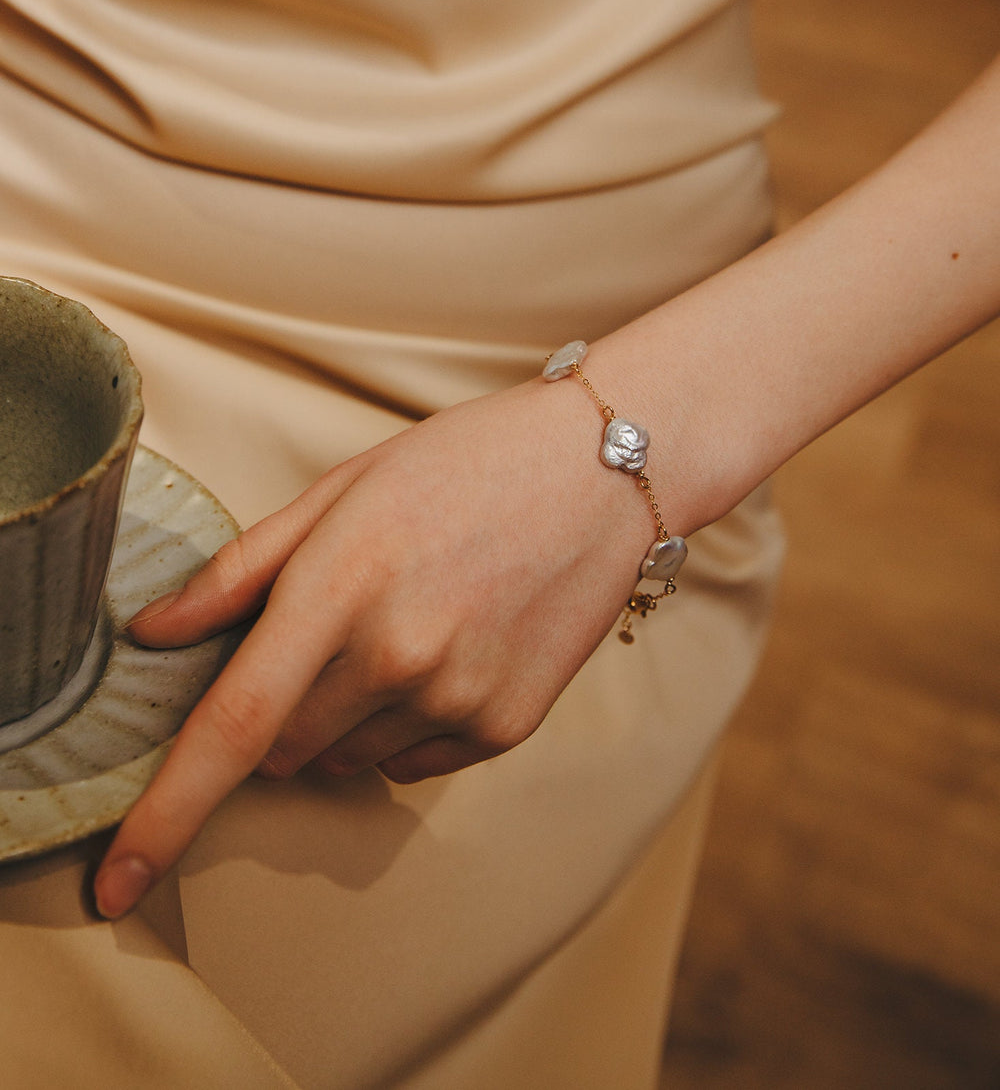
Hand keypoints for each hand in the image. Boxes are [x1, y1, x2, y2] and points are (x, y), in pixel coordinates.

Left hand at [93, 374, 657, 917]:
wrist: (601, 469)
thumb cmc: (462, 462)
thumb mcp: (344, 489)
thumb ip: (242, 567)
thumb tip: (154, 632)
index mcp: (342, 587)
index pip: (234, 724)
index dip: (163, 814)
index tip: (115, 882)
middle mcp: (399, 656)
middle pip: (283, 750)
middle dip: (278, 709)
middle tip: (324, 631)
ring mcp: (459, 698)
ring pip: (346, 760)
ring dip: (344, 717)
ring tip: (402, 623)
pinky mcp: (506, 727)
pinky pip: (412, 762)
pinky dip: (406, 724)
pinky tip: (448, 648)